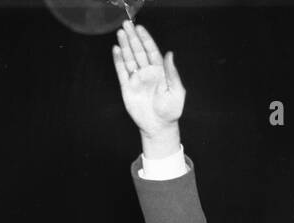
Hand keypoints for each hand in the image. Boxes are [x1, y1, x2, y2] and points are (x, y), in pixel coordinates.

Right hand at [112, 22, 184, 142]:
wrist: (159, 127)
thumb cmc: (171, 110)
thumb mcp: (176, 91)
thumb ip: (172, 72)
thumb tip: (170, 54)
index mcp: (160, 72)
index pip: (151, 51)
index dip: (146, 39)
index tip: (140, 28)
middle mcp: (147, 73)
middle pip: (139, 51)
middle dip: (133, 38)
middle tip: (126, 24)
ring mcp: (137, 79)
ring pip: (129, 58)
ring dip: (125, 46)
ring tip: (120, 33)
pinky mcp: (127, 87)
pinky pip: (122, 71)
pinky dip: (118, 60)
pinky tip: (116, 50)